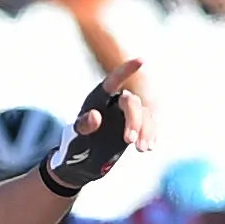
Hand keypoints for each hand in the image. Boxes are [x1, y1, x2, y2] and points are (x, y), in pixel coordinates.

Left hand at [45, 59, 150, 193]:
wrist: (81, 163)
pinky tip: (149, 147)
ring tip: (142, 150)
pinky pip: (149, 125)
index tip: (142, 60)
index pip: (113, 81)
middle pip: (131, 102)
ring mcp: (126, 115)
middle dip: (134, 120)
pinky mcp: (135, 127)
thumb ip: (84, 126)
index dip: (127, 70)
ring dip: (146, 131)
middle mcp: (114, 103)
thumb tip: (95, 115)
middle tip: (130, 142)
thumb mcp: (76, 137)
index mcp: (98, 99)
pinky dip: (150, 135)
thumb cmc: (74, 146)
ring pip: (144, 114)